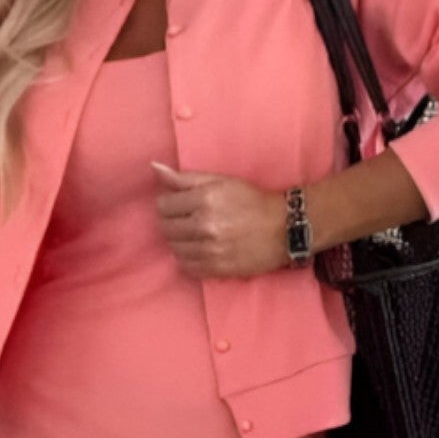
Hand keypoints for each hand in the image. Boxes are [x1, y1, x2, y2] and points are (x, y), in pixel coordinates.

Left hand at [149, 162, 290, 277]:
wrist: (284, 228)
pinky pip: (186, 267)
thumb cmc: (252, 200)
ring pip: (174, 249)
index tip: (178, 204)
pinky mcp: (217, 269)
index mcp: (205, 200)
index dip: (167, 203)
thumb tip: (154, 168)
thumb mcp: (221, 181)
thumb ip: (185, 177)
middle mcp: (205, 226)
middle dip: (171, 222)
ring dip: (179, 241)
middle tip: (186, 218)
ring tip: (194, 234)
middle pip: (166, 228)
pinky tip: (199, 249)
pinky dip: (188, 259)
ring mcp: (210, 250)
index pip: (163, 205)